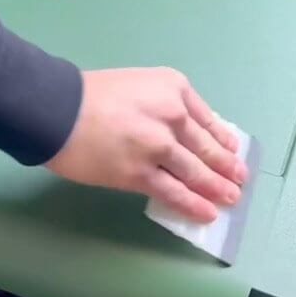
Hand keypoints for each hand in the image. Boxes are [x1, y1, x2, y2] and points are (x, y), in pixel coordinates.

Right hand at [47, 68, 247, 221]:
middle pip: (207, 147)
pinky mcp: (140, 174)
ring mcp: (159, 147)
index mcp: (175, 88)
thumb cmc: (90, 94)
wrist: (56, 109)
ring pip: (196, 172)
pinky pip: (174, 193)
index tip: (233, 152)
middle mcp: (173, 115)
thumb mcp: (139, 84)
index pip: (208, 119)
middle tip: (239, 179)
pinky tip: (206, 212)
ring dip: (217, 188)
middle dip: (227, 166)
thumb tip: (185, 134)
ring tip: (229, 198)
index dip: (224, 140)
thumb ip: (164, 105)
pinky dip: (194, 204)